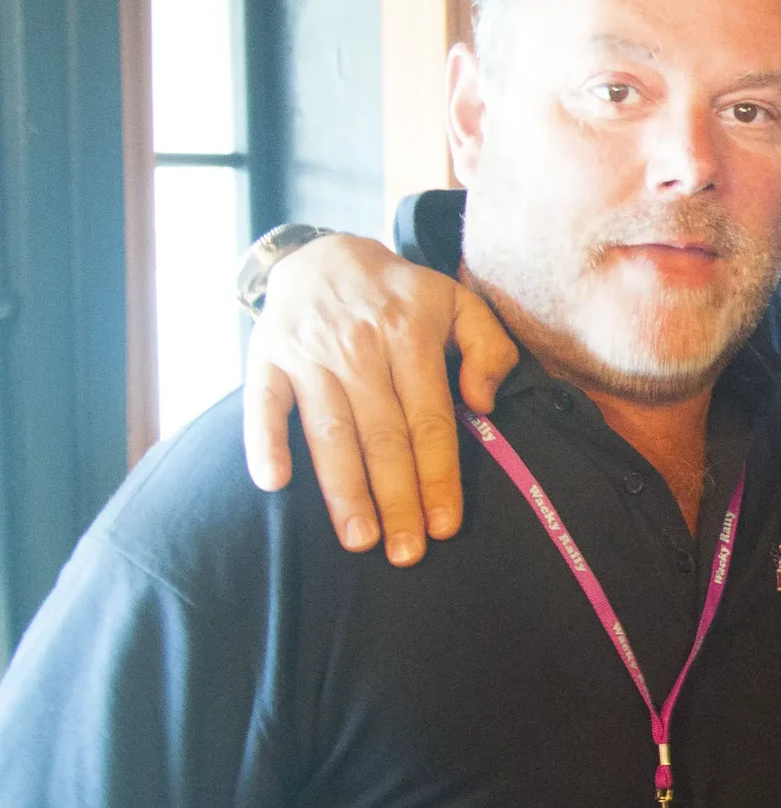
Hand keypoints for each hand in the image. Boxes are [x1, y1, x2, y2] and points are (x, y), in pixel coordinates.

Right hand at [241, 235, 518, 563]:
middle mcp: (360, 347)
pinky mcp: (266, 359)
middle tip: (405, 552)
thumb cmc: (402, 295)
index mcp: (411, 335)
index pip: (430, 419)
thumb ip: (489, 347)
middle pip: (382, 436)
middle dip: (396, 499)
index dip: (438, 474)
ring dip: (343, 490)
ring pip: (329, 432)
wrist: (324, 255)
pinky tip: (273, 483)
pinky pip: (263, 406)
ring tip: (359, 539)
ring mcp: (309, 353)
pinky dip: (264, 442)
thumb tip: (484, 403)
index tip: (445, 524)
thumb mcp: (459, 302)